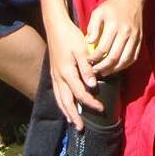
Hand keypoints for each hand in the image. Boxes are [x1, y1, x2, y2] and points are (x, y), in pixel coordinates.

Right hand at [45, 14, 100, 130]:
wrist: (56, 27)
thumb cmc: (71, 37)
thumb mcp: (82, 49)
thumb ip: (86, 68)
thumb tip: (92, 85)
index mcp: (67, 72)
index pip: (79, 92)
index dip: (90, 102)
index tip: (101, 108)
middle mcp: (58, 77)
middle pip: (66, 101)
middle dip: (74, 115)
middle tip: (81, 128)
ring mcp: (54, 76)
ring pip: (59, 99)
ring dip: (66, 111)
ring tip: (73, 122)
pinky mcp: (53, 74)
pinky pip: (57, 93)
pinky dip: (61, 103)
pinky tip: (65, 107)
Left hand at [84, 0, 143, 76]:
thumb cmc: (112, 6)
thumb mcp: (98, 12)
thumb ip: (92, 27)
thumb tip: (89, 43)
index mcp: (113, 26)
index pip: (102, 48)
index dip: (94, 59)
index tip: (87, 62)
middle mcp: (125, 33)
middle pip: (114, 57)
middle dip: (102, 68)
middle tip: (94, 72)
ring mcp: (135, 37)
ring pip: (124, 60)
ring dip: (113, 69)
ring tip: (104, 72)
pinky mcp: (140, 40)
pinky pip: (133, 57)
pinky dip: (125, 65)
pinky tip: (116, 67)